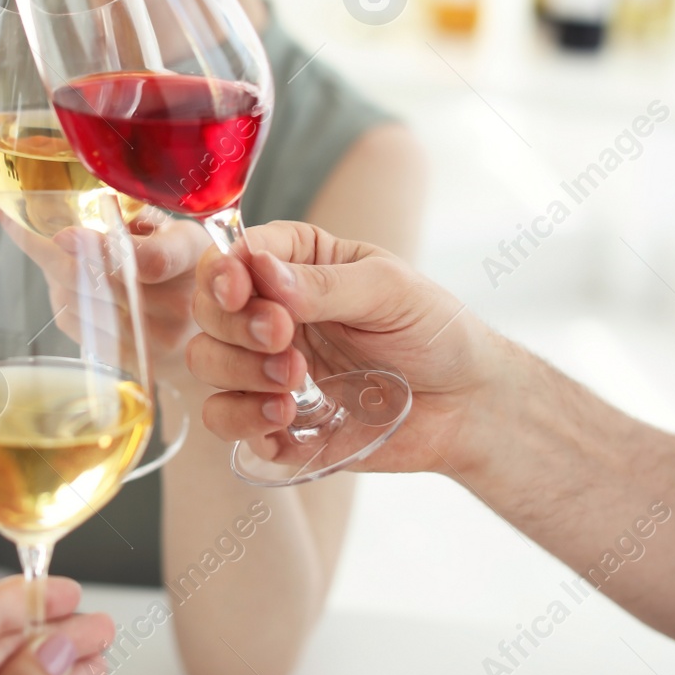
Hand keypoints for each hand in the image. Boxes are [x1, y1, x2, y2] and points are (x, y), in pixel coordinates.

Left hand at [2, 210, 209, 376]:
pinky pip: (77, 328)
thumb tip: (96, 207)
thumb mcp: (172, 230)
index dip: (103, 249)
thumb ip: (137, 218)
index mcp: (192, 256)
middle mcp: (180, 305)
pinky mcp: (133, 361)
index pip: (150, 260)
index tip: (62, 234)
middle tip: (21, 226)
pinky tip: (69, 284)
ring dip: (55, 276)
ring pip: (80, 305)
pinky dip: (61, 300)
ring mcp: (158, 341)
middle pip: (100, 284)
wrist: (210, 329)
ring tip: (58, 254)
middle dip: (53, 255)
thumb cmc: (182, 266)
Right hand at [186, 220, 489, 473]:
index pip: (234, 255)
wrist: (467, 405)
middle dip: (236, 326)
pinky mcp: (274, 418)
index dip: (224, 272)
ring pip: (206, 362)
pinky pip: (225, 420)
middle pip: (208, 309)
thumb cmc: (435, 331)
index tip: (242, 291)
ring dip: (239, 372)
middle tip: (284, 338)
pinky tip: (287, 419)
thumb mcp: (389, 291)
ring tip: (295, 382)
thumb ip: (325, 284)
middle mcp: (273, 310)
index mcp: (298, 263)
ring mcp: (268, 366)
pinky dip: (243, 420)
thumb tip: (262, 272)